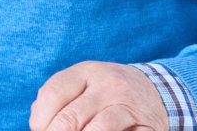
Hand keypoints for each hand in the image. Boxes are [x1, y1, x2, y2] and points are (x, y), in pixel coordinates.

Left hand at [29, 62, 168, 130]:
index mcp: (86, 72)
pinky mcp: (148, 125)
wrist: (157, 90)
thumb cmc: (106, 92)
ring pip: (98, 129)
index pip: (52, 95)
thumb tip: (39, 126)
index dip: (40, 120)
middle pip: (70, 118)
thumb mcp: (82, 85)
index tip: (39, 130)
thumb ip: (57, 101)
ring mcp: (130, 105)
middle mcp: (109, 85)